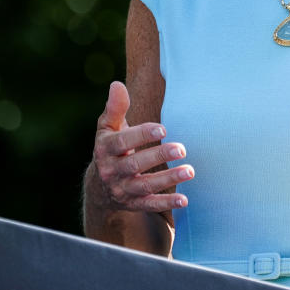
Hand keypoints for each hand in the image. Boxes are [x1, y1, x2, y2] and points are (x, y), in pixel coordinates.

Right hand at [92, 81, 193, 211]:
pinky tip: (184, 199)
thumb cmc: (110, 147)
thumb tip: (116, 85)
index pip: (122, 141)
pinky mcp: (132, 204)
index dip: (142, 135)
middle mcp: (111, 171)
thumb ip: (115, 108)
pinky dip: (166, 203)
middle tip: (181, 148)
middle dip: (158, 156)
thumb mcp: (107, 128)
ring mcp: (122, 189)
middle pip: (135, 164)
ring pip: (145, 186)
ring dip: (168, 179)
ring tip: (190, 171)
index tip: (162, 129)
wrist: (98, 186)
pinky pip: (150, 204)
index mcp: (105, 149)